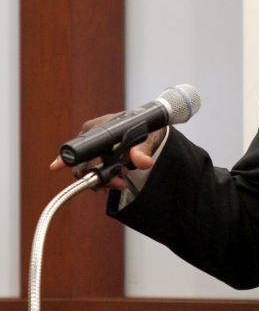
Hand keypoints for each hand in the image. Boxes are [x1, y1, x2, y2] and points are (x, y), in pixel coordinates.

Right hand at [49, 113, 164, 189]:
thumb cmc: (147, 129)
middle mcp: (91, 137)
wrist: (151, 131)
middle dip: (97, 176)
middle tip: (117, 182)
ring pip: (86, 171)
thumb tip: (142, 161)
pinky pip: (92, 173)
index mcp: (98, 127)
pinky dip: (103, 182)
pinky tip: (114, 184)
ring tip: (120, 182)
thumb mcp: (149, 139)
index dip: (67, 158)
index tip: (56, 166)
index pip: (79, 145)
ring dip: (102, 181)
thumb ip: (144, 150)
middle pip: (81, 163)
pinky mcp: (98, 158)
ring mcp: (93, 149)